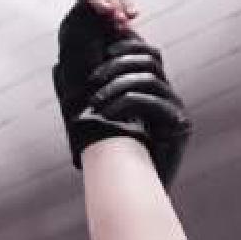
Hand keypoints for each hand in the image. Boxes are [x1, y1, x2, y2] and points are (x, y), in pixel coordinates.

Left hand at [55, 0, 190, 183]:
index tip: (100, 50)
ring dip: (116, 86)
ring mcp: (176, 109)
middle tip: (92, 80)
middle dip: (116, 64)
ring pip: (149, 77)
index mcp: (154, 88)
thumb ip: (94, 93)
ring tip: (94, 103)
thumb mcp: (102, 118)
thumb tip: (61, 66)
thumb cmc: (115, 160)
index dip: (125, 43)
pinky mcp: (180, 126)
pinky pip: (151, 101)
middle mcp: (169, 95)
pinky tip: (107, 116)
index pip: (146, 52)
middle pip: (150, 58)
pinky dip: (125, 103)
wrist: (134, 196)